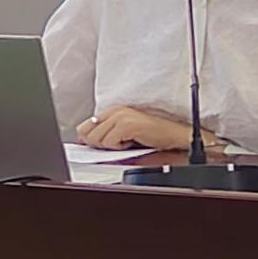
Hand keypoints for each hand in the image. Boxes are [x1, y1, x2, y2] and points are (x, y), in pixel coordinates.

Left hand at [76, 106, 207, 150]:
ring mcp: (120, 116)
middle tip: (119, 143)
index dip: (90, 140)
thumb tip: (84, 141)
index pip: (85, 126)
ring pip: (97, 140)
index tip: (102, 145)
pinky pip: (109, 142)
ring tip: (127, 142)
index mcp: (113, 110)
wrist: (173, 136)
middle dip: (100, 144)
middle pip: (88, 134)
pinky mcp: (126, 125)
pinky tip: (132, 143)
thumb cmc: (152, 135)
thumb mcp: (124, 133)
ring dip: (112, 146)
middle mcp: (115, 110)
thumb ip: (105, 134)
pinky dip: (119, 148)